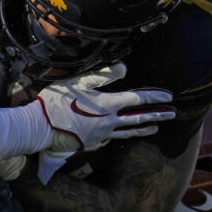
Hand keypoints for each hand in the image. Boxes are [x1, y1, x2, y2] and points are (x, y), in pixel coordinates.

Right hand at [36, 64, 174, 151]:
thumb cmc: (56, 102)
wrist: (39, 128)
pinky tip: (123, 133)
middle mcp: (108, 122)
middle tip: (173, 113)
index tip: (169, 96)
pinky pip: (111, 138)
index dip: (155, 97)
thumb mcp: (78, 82)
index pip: (138, 99)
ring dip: (144, 129)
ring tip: (156, 128)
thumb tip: (124, 68)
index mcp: (107, 105)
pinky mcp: (92, 143)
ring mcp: (101, 135)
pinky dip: (121, 134)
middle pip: (138, 118)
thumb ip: (102, 75)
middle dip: (158, 115)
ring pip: (128, 132)